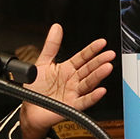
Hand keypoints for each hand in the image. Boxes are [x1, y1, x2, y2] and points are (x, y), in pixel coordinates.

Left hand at [18, 24, 114, 138]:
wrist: (29, 110)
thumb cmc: (35, 89)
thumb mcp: (42, 63)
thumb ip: (51, 46)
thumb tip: (56, 28)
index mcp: (67, 69)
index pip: (82, 57)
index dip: (92, 50)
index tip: (101, 43)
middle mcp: (73, 80)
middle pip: (89, 69)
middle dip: (100, 61)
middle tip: (110, 54)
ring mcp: (73, 93)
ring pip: (89, 83)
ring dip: (98, 76)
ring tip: (107, 68)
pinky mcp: (72, 106)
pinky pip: (84, 101)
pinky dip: (92, 97)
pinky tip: (100, 91)